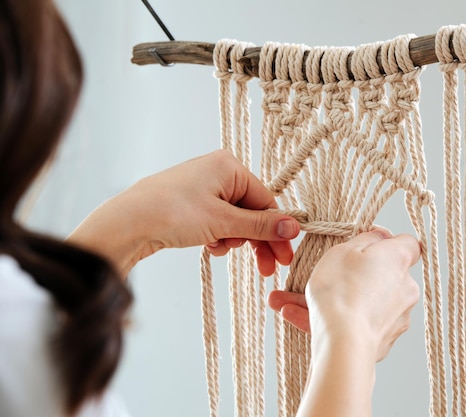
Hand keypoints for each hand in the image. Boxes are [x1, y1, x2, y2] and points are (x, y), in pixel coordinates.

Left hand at [67, 150, 299, 276]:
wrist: (127, 222)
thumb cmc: (173, 213)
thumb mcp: (223, 222)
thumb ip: (260, 225)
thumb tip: (294, 227)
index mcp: (230, 166)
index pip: (266, 200)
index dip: (276, 230)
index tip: (285, 256)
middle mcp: (219, 173)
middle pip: (252, 211)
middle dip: (258, 240)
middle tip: (268, 269)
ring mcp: (204, 188)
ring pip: (234, 219)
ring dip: (233, 239)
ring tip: (220, 248)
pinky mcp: (192, 204)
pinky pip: (217, 222)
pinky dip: (218, 236)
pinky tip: (209, 246)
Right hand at [268, 228, 420, 361]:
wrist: (344, 344)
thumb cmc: (341, 292)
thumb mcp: (343, 250)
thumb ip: (365, 238)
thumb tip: (379, 235)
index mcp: (398, 260)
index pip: (408, 244)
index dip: (386, 242)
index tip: (364, 245)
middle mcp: (405, 287)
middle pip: (382, 274)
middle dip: (354, 273)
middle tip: (323, 274)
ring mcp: (397, 316)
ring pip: (364, 301)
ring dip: (335, 299)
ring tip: (292, 300)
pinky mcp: (384, 340)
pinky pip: (358, 323)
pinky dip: (334, 319)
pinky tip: (294, 314)